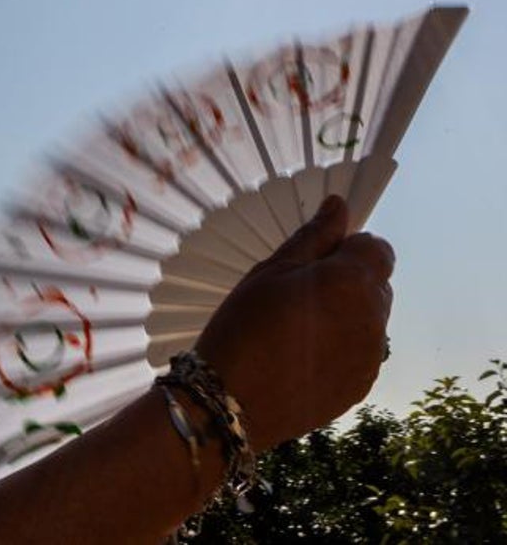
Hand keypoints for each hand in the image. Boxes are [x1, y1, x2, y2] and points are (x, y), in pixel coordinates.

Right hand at [194, 195, 393, 452]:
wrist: (230, 403)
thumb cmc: (243, 326)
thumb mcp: (271, 271)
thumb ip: (313, 237)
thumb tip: (340, 206)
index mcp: (352, 283)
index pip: (378, 249)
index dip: (349, 248)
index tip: (315, 260)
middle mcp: (373, 320)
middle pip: (377, 285)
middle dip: (349, 282)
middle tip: (299, 295)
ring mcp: (371, 358)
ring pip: (370, 321)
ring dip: (346, 316)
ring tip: (296, 330)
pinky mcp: (361, 387)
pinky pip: (361, 354)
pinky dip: (341, 348)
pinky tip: (300, 357)